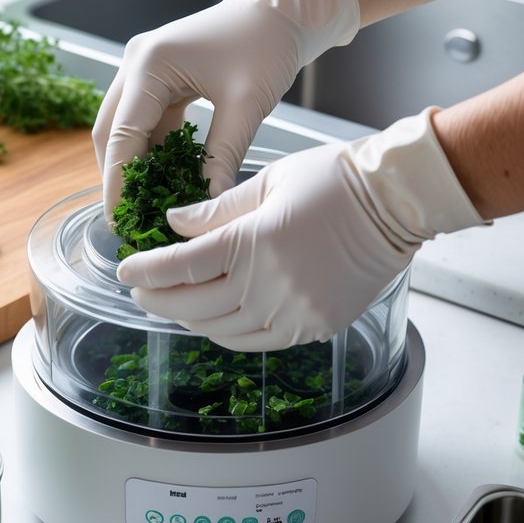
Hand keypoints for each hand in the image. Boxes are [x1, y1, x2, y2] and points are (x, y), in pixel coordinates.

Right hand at [92, 0, 359, 215]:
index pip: (121, 135)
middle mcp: (136, 63)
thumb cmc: (268, 45)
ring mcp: (144, 68)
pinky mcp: (159, 76)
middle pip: (111, 132)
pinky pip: (146, 121)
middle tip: (131, 219)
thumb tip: (207, 206)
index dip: (118, 182)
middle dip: (119, 177)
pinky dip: (154, 150)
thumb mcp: (246, 106)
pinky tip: (168, 177)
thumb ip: (222, 157)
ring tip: (149, 204)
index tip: (121, 220)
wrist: (283, 9)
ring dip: (136, 165)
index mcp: (150, 64)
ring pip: (124, 128)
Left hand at [117, 109, 483, 349]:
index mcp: (252, 242)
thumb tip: (173, 224)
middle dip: (158, 300)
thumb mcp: (267, 182)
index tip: (126, 270)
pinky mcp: (313, 327)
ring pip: (220, 331)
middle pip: (192, 307)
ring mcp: (292, 312)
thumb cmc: (334, 180)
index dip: (147, 271)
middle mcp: (268, 285)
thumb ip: (215, 209)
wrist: (397, 203)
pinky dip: (227, 333)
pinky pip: (256, 342)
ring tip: (175, 304)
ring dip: (190, 320)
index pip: (180, 266)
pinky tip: (216, 318)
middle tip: (142, 291)